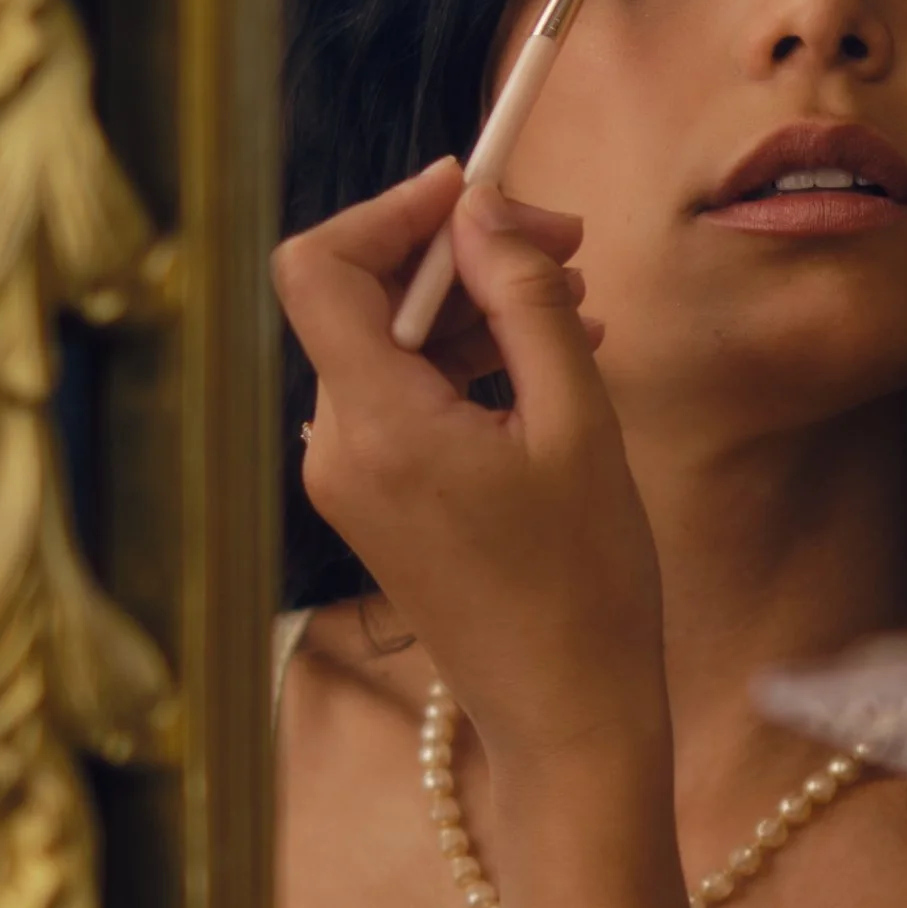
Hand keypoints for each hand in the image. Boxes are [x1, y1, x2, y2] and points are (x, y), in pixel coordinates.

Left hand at [275, 163, 665, 773]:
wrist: (566, 717)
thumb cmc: (585, 587)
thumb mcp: (578, 423)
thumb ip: (526, 301)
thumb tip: (483, 212)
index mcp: (377, 426)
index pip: (321, 267)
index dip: (392, 210)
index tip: (475, 190)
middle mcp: (339, 449)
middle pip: (364, 299)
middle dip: (459, 256)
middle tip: (564, 244)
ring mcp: (351, 481)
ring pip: (390, 347)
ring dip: (475, 310)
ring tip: (576, 307)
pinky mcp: (376, 503)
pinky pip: (404, 399)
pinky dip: (467, 366)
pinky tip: (546, 367)